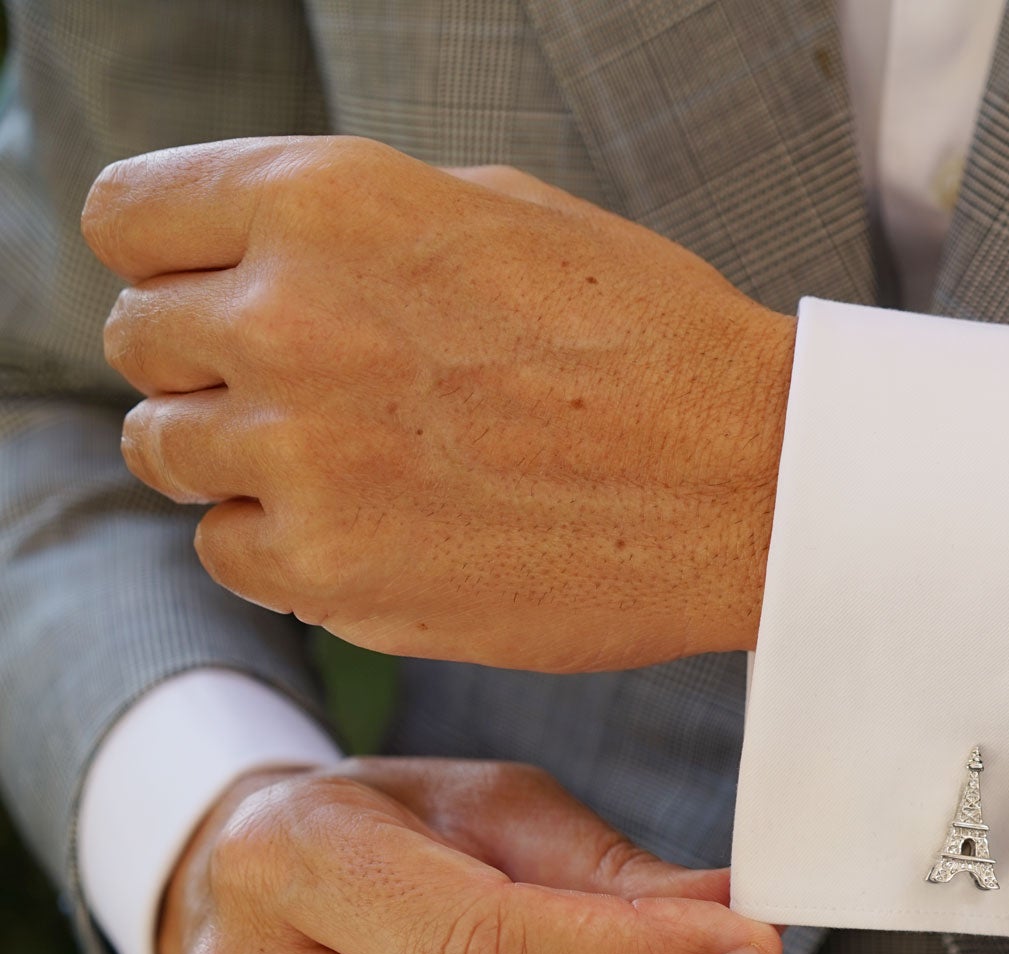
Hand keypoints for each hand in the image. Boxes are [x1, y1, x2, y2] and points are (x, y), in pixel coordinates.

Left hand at [84, 137, 793, 672]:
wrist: (757, 481)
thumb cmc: (652, 340)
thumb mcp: (500, 215)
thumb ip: (348, 224)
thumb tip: (251, 258)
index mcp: (325, 201)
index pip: (126, 217)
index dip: (170, 254)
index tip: (212, 288)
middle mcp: (289, 319)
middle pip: (139, 338)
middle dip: (208, 358)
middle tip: (310, 386)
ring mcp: (304, 455)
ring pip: (167, 452)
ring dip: (240, 455)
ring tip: (355, 460)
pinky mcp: (333, 572)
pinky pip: (230, 553)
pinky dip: (287, 545)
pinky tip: (383, 526)